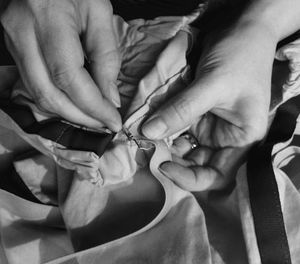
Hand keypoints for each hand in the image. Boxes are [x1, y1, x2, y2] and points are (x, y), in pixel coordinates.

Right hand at [1, 0, 120, 130]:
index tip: (113, 121)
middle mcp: (22, 33)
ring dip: (70, 113)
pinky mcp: (14, 50)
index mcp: (47, 17)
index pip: (69, 78)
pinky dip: (59, 101)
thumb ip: (107, 57)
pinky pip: (35, 86)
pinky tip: (77, 103)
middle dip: (81, 117)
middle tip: (105, 123)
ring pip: (39, 96)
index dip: (93, 106)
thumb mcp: (100, 15)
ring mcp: (13, 42)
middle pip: (50, 94)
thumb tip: (110, 98)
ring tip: (94, 116)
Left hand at [142, 23, 276, 190]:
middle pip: (196, 164)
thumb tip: (147, 132)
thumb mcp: (213, 84)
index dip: (191, 178)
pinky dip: (164, 129)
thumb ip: (182, 110)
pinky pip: (177, 128)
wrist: (242, 30)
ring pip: (183, 147)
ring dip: (164, 145)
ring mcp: (209, 127)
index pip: (217, 174)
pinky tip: (151, 126)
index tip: (165, 166)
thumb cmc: (240, 57)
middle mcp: (226, 139)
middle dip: (173, 160)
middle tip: (149, 152)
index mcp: (242, 140)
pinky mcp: (196, 115)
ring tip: (146, 139)